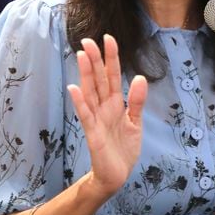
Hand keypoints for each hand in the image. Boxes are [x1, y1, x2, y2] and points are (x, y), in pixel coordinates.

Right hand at [67, 35, 147, 197]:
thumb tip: (140, 77)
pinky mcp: (93, 134)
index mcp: (115, 104)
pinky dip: (80, 102)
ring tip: (81, 55)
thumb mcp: (136, 123)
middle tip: (88, 40)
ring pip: (90, 92)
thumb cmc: (123, 149)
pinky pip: (86, 115)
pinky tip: (74, 88)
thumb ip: (137, 101)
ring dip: (86, 74)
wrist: (116, 176)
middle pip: (99, 80)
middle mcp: (103, 108)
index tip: (108, 39)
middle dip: (94, 60)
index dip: (111, 58)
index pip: (112, 76)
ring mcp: (96, 119)